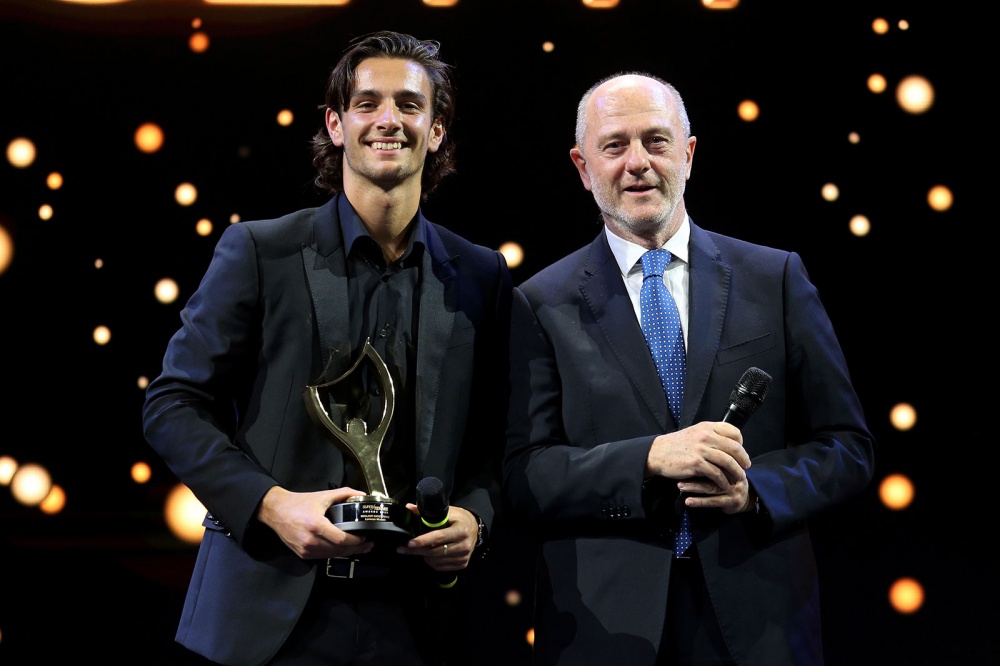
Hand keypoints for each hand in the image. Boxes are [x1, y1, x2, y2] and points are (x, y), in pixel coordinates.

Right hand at [255, 486, 372, 559]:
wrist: (276, 511)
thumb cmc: (298, 503)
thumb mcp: (323, 495)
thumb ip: (344, 493)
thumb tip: (361, 494)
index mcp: (316, 525)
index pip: (341, 539)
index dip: (355, 541)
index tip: (365, 537)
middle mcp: (310, 540)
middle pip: (339, 550)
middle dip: (356, 548)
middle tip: (368, 544)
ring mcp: (306, 550)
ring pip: (332, 555)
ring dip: (347, 553)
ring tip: (359, 548)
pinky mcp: (303, 554)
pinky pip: (323, 556)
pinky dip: (334, 553)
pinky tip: (343, 549)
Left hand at [396, 504, 477, 571]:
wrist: (474, 528)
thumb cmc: (458, 519)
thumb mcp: (446, 512)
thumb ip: (427, 512)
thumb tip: (409, 508)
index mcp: (461, 530)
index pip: (439, 537)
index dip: (423, 541)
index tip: (409, 543)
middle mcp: (464, 545)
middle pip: (435, 551)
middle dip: (417, 550)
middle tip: (403, 549)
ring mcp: (464, 556)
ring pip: (436, 560)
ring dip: (424, 555)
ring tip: (418, 549)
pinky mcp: (462, 564)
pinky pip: (441, 567)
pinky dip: (431, 562)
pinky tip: (428, 554)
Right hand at [646, 421, 750, 513]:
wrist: (657, 453)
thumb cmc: (676, 445)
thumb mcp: (694, 433)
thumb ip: (710, 435)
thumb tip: (728, 444)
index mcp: (707, 427)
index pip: (734, 432)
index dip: (741, 443)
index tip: (740, 452)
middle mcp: (705, 436)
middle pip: (734, 447)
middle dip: (743, 459)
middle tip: (746, 467)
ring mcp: (701, 449)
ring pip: (728, 461)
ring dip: (736, 472)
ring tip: (739, 478)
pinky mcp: (696, 464)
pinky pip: (716, 473)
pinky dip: (723, 481)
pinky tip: (723, 485)